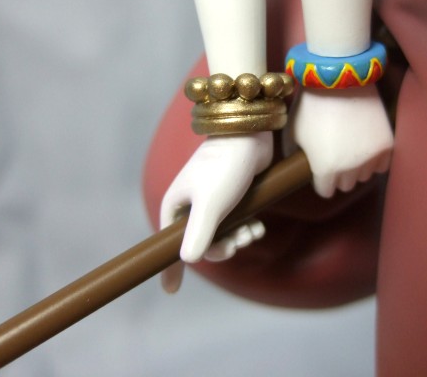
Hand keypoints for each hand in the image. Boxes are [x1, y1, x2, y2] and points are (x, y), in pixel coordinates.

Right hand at [160, 132, 272, 290]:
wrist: (251, 135)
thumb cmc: (226, 168)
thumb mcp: (211, 206)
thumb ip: (199, 235)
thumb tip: (187, 261)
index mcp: (176, 205)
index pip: (168, 243)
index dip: (169, 267)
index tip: (171, 291)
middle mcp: (190, 203)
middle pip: (201, 243)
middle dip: (222, 248)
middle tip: (239, 243)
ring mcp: (211, 199)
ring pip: (222, 234)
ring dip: (238, 239)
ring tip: (253, 232)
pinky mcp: (231, 195)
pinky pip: (235, 223)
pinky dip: (246, 229)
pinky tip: (258, 227)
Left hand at [290, 86, 392, 197]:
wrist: (339, 79)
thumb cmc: (311, 105)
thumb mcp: (294, 132)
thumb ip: (295, 155)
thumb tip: (296, 166)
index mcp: (325, 169)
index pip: (325, 191)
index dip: (321, 180)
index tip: (320, 169)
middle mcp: (350, 169)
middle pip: (346, 185)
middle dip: (339, 174)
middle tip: (336, 155)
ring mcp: (371, 157)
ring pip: (365, 176)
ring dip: (357, 168)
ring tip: (351, 148)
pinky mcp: (387, 145)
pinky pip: (382, 166)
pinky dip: (375, 160)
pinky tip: (366, 147)